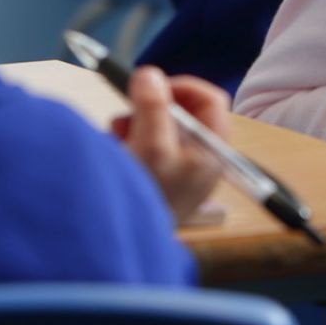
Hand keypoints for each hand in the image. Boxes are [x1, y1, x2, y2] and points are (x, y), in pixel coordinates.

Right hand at [112, 65, 230, 224]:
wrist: (119, 249)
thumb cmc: (143, 201)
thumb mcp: (151, 148)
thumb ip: (153, 108)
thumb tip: (151, 75)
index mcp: (212, 151)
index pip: (210, 100)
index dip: (181, 86)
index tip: (152, 86)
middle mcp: (200, 160)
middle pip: (182, 113)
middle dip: (150, 108)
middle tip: (126, 114)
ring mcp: (179, 173)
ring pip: (159, 129)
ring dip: (134, 125)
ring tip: (115, 136)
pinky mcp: (156, 182)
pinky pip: (145, 148)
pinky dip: (128, 143)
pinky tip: (113, 152)